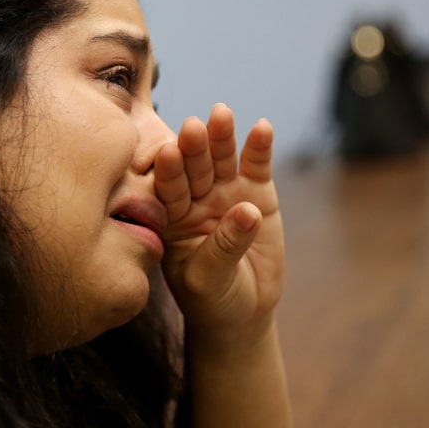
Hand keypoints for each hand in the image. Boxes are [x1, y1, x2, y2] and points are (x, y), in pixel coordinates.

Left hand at [153, 104, 283, 340]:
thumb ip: (223, 247)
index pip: (168, 190)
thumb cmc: (213, 299)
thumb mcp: (210, 279)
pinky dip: (260, 147)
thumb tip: (247, 212)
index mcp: (171, 217)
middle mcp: (195, 198)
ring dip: (222, 138)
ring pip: (222, 160)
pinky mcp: (257, 193)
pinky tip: (262, 128)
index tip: (166, 152)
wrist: (242, 312)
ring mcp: (226, 192)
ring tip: (221, 115)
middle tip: (192, 126)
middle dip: (193, 147)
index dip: (168, 172)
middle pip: (194, 167)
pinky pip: (256, 167)